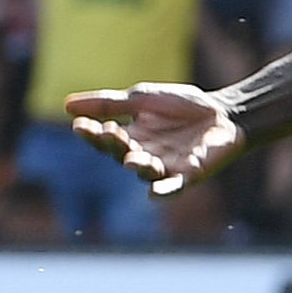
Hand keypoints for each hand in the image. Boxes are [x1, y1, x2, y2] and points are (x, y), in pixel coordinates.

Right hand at [67, 81, 242, 195]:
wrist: (224, 113)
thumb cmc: (182, 106)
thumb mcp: (141, 99)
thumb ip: (108, 104)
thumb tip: (66, 106)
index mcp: (130, 136)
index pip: (104, 139)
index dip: (92, 134)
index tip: (80, 125)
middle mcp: (143, 155)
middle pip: (121, 154)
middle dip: (114, 144)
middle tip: (109, 132)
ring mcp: (165, 167)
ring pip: (144, 172)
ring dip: (137, 165)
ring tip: (131, 158)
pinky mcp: (188, 175)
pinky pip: (173, 187)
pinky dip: (164, 191)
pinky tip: (155, 193)